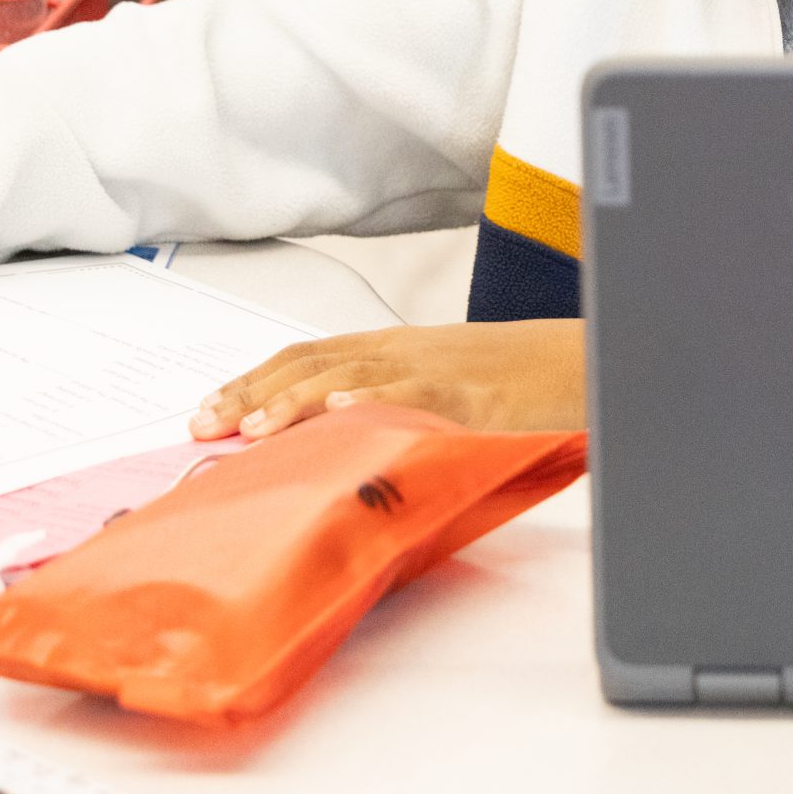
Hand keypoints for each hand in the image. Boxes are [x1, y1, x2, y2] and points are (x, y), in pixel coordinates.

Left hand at [188, 320, 584, 440]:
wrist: (589, 361)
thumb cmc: (516, 385)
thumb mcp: (440, 389)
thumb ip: (387, 406)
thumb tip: (331, 444)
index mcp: (391, 349)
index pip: (304, 358)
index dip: (251, 382)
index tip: (205, 411)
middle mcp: (403, 350)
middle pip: (311, 361)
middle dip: (252, 392)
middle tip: (203, 424)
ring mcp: (436, 368)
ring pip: (352, 373)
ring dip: (297, 399)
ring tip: (255, 428)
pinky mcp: (473, 392)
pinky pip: (418, 392)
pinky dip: (377, 398)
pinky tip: (344, 410)